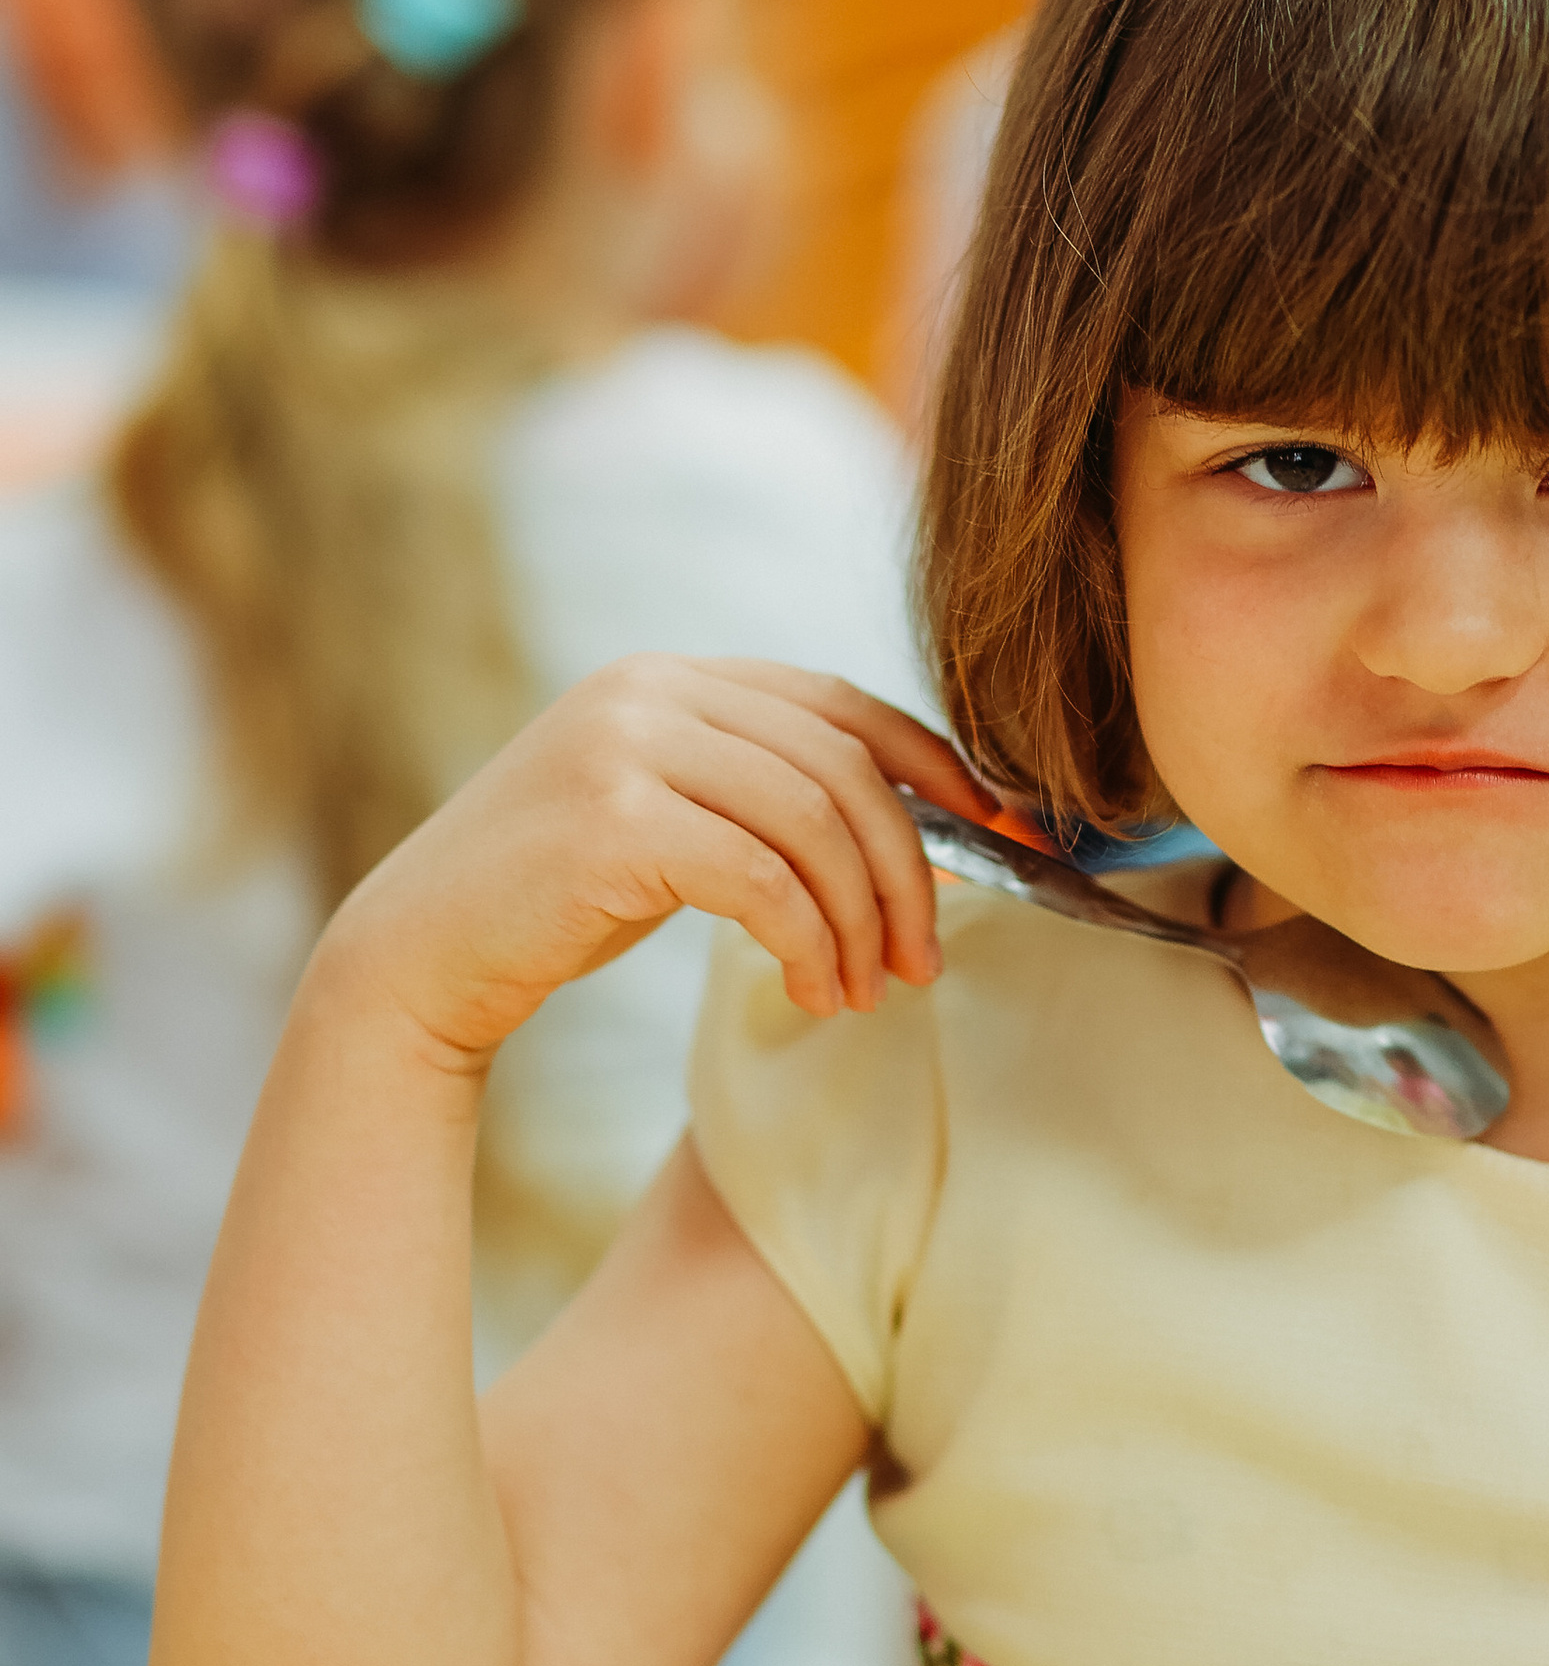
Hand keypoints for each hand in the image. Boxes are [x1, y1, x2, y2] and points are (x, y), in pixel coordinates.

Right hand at [320, 658, 996, 1069]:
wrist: (420, 955)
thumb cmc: (559, 901)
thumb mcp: (673, 821)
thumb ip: (763, 795)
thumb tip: (919, 825)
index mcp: (677, 675)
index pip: (845, 705)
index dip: (942, 771)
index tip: (1010, 838)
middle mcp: (651, 686)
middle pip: (843, 766)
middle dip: (909, 870)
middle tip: (923, 961)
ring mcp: (623, 743)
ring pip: (812, 822)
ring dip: (860, 919)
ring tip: (864, 990)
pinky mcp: (608, 819)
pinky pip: (759, 878)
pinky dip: (807, 941)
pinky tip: (811, 990)